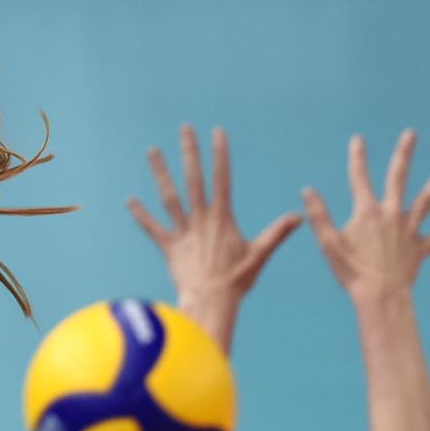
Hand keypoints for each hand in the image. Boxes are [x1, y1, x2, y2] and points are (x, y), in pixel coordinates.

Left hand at [128, 125, 301, 348]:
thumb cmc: (236, 281)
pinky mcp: (170, 248)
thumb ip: (277, 233)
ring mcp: (183, 232)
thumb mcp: (259, 254)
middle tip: (185, 128)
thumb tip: (299, 217)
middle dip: (190, 152)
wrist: (210, 302)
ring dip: (160, 172)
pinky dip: (142, 215)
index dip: (220, 154)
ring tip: (152, 150)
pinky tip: (130, 201)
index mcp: (222, 218)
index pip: (222, 178)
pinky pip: (153, 229)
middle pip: (194, 179)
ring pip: (169, 197)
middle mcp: (201, 220)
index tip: (217, 132)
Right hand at [303, 130, 429, 305]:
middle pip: (398, 178)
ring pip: (427, 200)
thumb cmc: (351, 272)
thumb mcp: (328, 243)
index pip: (359, 178)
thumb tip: (307, 190)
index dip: (357, 158)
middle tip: (411, 134)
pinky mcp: (419, 248)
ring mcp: (408, 230)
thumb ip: (318, 215)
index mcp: (368, 212)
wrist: (380, 295)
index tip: (358, 139)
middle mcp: (391, 214)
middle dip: (403, 154)